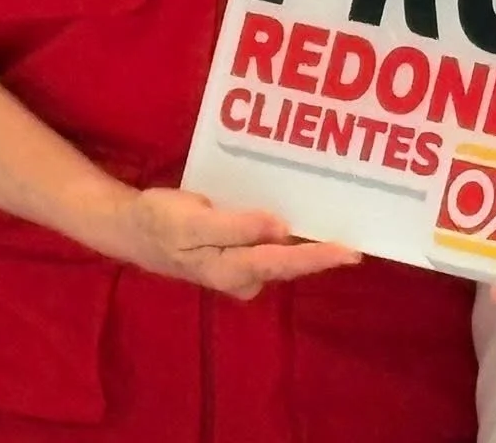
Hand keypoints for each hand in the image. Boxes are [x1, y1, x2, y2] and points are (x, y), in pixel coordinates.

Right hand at [117, 187, 360, 298]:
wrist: (134, 230)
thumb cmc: (162, 223)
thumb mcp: (192, 221)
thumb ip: (237, 226)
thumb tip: (281, 228)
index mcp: (232, 269)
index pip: (283, 263)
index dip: (317, 257)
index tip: (349, 252)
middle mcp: (244, 275)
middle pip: (290, 264)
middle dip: (322, 253)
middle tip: (360, 242)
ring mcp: (242, 268)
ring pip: (283, 256)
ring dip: (310, 244)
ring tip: (342, 225)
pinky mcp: (239, 255)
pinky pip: (272, 246)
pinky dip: (290, 235)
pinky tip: (304, 220)